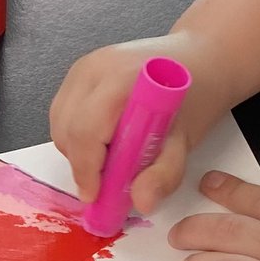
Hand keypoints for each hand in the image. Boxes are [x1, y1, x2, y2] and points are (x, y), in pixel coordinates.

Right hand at [49, 31, 226, 213]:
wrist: (199, 58)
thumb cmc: (195, 94)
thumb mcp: (186, 140)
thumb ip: (164, 174)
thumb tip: (141, 202)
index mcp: (122, 78)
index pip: (86, 131)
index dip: (87, 169)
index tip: (96, 196)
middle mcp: (94, 68)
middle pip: (67, 129)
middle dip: (82, 164)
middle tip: (106, 182)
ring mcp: (82, 67)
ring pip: (59, 123)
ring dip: (77, 152)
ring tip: (109, 159)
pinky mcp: (77, 73)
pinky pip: (62, 114)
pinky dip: (75, 137)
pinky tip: (103, 142)